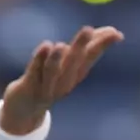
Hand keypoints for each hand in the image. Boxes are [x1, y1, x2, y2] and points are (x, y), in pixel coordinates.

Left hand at [0, 26, 123, 134]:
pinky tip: (44, 46)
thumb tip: (113, 30)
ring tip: (59, 45)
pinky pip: (33, 73)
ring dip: (56, 60)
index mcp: (74, 76)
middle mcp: (63, 84)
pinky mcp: (27, 88)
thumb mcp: (67, 65)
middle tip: (88, 29)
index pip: (90, 58)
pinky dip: (38, 60)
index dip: (101, 45)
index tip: (115, 33)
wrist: (24, 110)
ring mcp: (45, 88)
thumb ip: (84, 47)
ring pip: (52, 73)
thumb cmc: (48, 81)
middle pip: (72, 65)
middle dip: (80, 47)